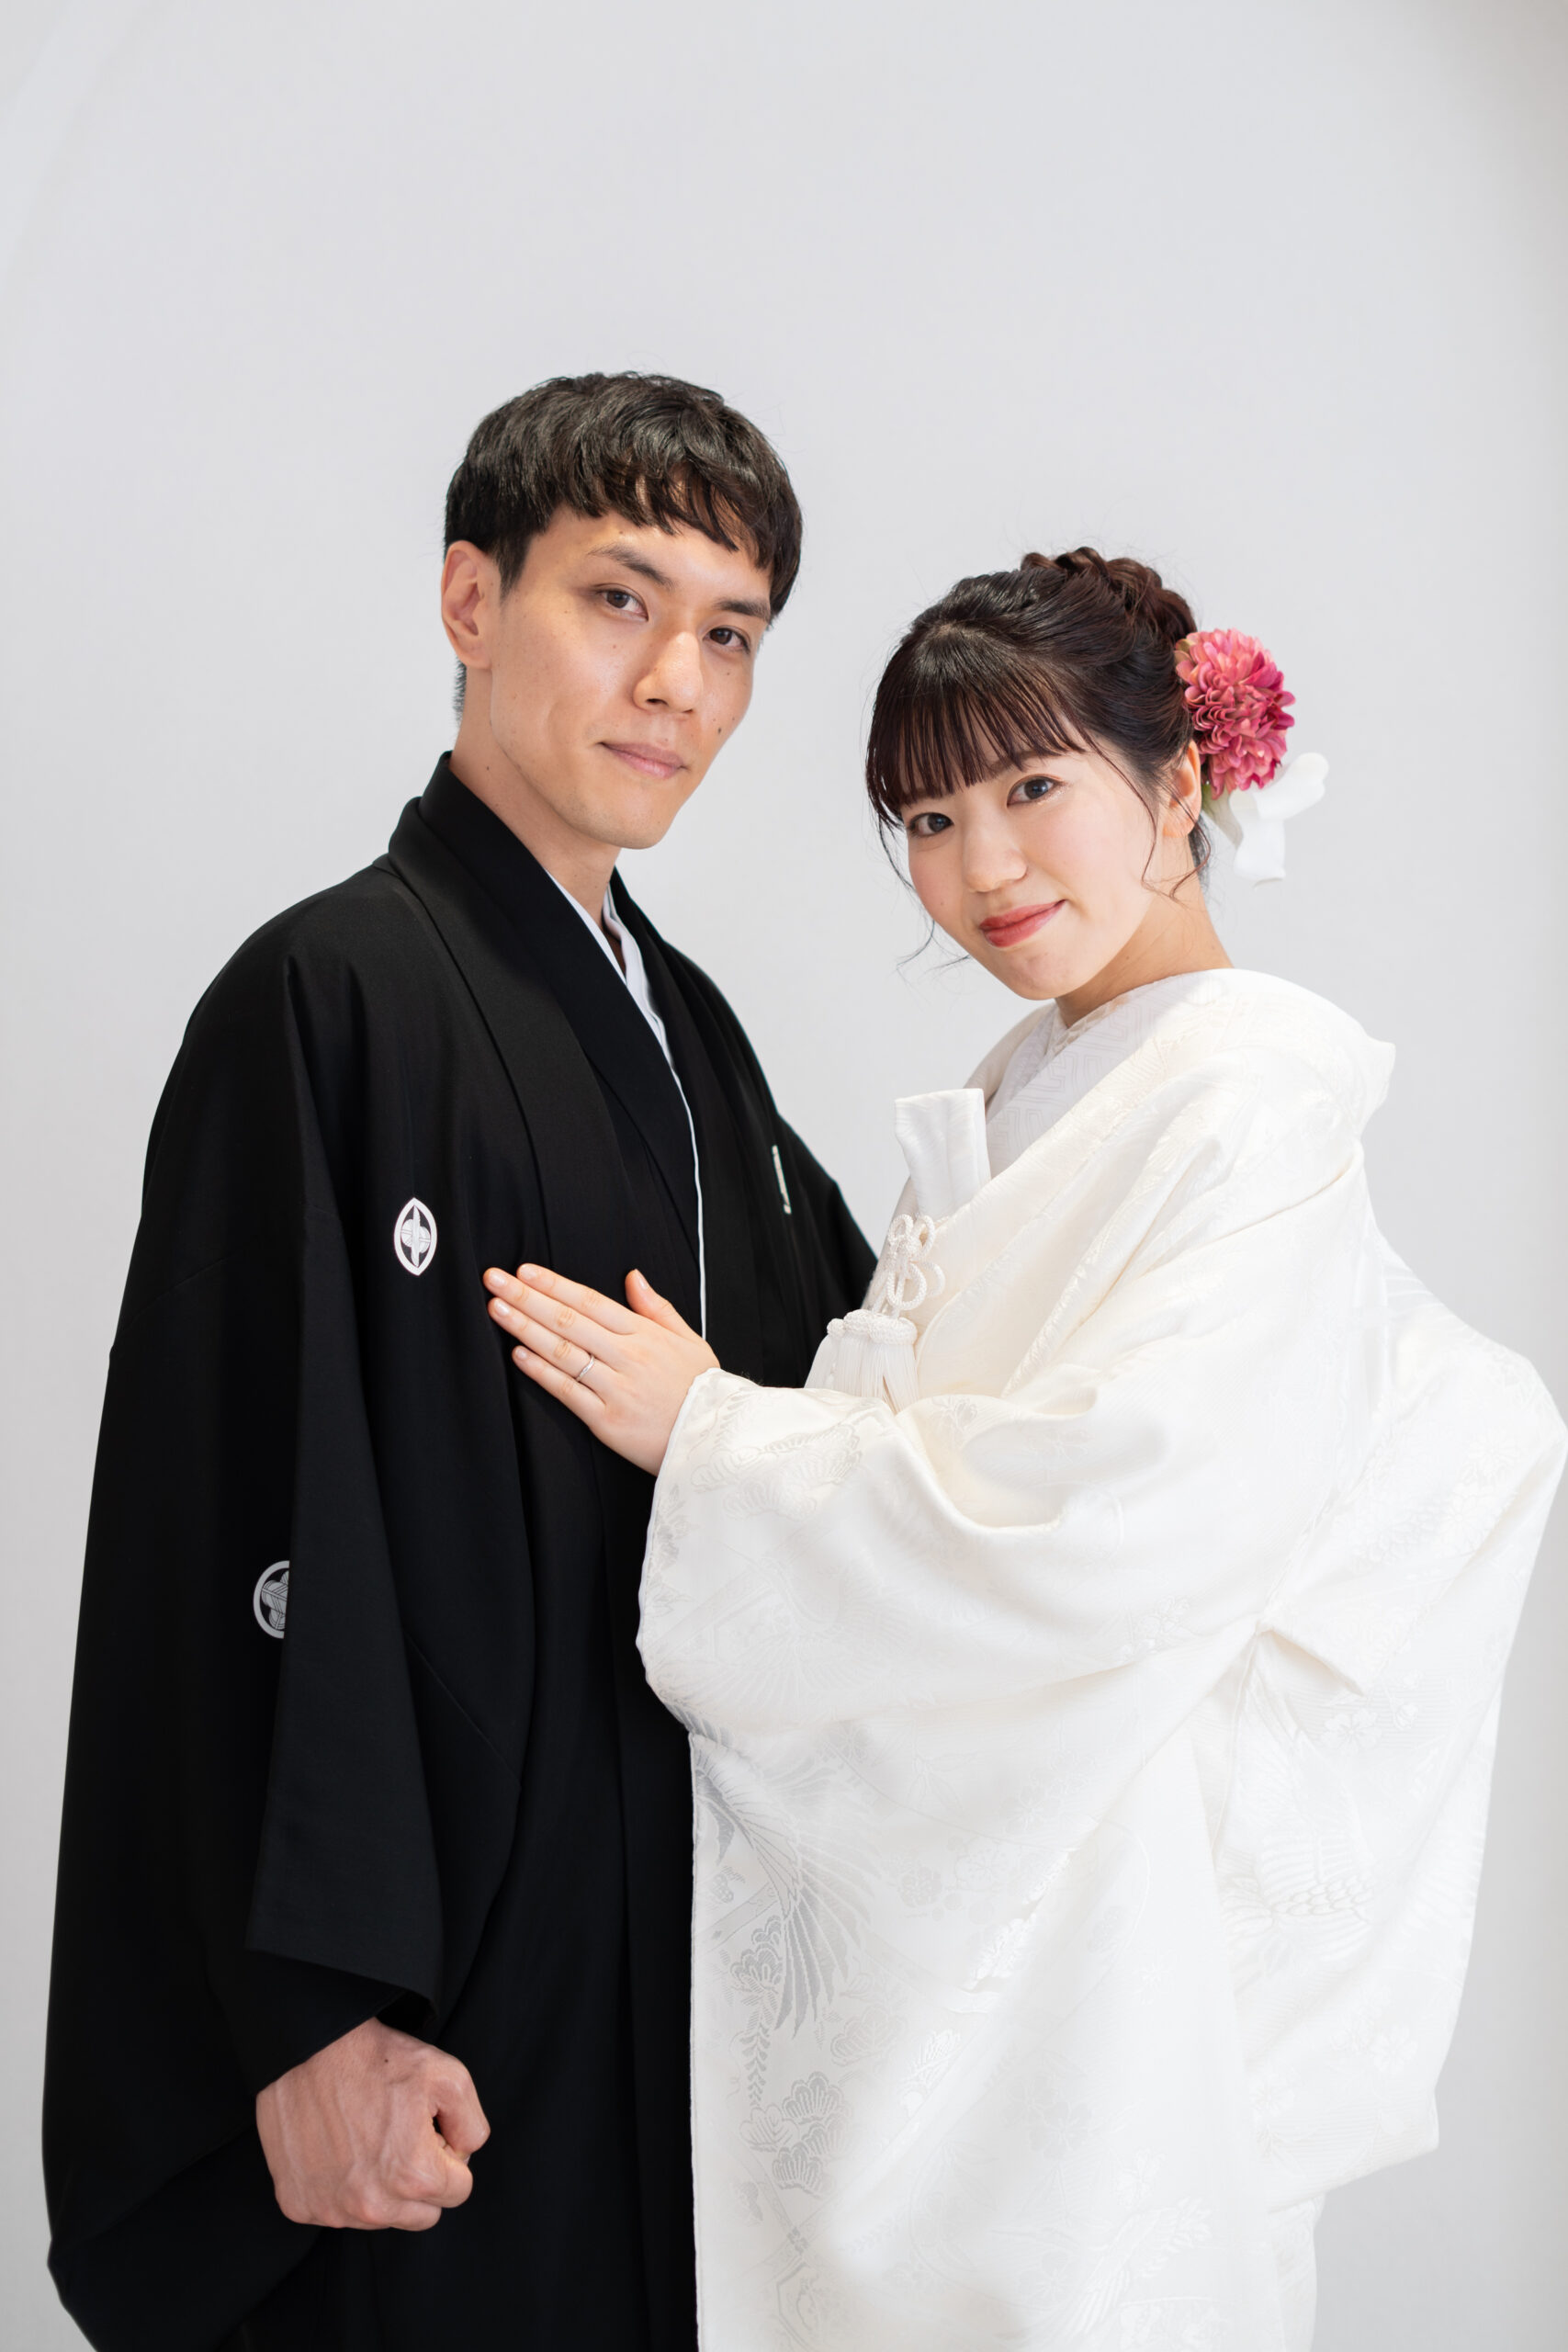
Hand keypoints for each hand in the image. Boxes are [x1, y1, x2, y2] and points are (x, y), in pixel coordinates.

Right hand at [255, 2017, 488, 2231]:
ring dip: (381, 2189)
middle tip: (401, 2136)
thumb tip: (464, 2153)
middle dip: (420, 2181)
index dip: (449, 2156)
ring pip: (381, 2217)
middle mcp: (371, 2206)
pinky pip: (337, 2213)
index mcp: (413, 2178)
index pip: (458, 2191)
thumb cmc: (375, 2059)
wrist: (305, 2048)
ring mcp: (332, 2210)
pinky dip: (341, 2188)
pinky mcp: (300, 2206)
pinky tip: (337, 2150)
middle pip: (422, 2214)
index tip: (429, 2132)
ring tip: (366, 2139)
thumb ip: (472, 2124)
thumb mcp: (448, 2075)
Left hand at [484, 1263, 717, 1474]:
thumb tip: (633, 1276)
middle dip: (527, 1297)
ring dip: (525, 1328)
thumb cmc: (703, 1389)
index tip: (524, 1270)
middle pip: (568, 1320)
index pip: (590, 1301)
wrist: (718, 1440)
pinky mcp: (608, 1421)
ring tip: (497, 1309)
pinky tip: (518, 1355)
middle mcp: (628, 1357)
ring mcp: (616, 1389)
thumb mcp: (690, 1340)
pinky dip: (541, 1372)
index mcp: (645, 1335)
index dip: (554, 1284)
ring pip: (563, 1352)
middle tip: (494, 1280)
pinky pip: (568, 1392)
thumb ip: (657, 1308)